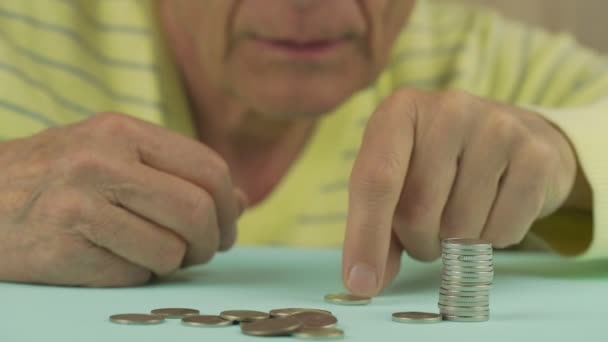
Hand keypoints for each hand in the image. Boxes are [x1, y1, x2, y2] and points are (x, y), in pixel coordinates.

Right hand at [0, 113, 245, 286]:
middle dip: (210, 241)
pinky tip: (112, 259)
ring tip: (148, 252)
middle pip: (197, 212)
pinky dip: (136, 275)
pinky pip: (134, 275)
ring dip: (170, 262)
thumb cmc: (55, 178)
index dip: (230, 205)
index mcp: (121, 131)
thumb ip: (177, 173)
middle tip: (201, 250)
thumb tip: (241, 200)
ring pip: (170, 250)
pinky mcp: (63, 248)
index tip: (227, 226)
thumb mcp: (113, 154)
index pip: (208, 169)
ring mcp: (80, 205)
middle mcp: (102, 162)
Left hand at [343, 89, 577, 295]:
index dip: (365, 238)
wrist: (513, 136)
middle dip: (418, 241)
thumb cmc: (439, 164)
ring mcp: (497, 127)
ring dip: (455, 243)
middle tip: (429, 230)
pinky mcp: (536, 155)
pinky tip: (493, 211)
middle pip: (418, 211)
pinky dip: (492, 240)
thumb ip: (375, 229)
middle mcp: (448, 109)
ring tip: (460, 215)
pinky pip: (503, 231)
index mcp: (400, 112)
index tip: (361, 284)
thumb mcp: (397, 181)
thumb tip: (365, 282)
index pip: (375, 180)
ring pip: (460, 227)